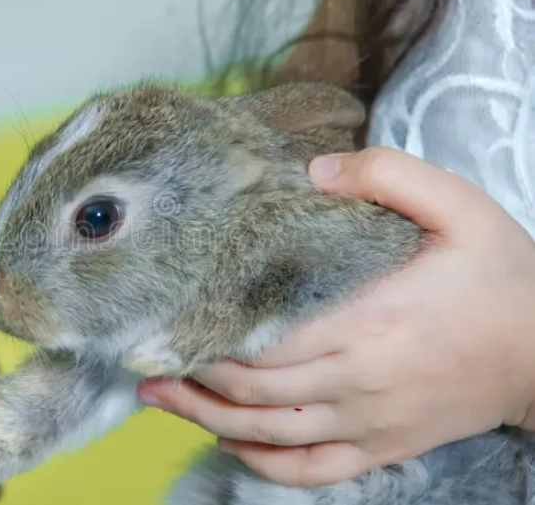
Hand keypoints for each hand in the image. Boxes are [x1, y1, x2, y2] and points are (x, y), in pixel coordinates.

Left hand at [137, 147, 534, 486]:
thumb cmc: (500, 277)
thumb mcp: (460, 205)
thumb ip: (387, 176)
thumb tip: (313, 171)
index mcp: (366, 319)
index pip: (263, 336)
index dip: (205, 333)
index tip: (163, 319)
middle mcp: (357, 378)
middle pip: (250, 386)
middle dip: (189, 374)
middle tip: (141, 357)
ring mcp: (367, 421)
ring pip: (268, 432)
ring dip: (204, 418)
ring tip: (157, 400)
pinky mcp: (382, 448)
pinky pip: (310, 469)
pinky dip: (262, 463)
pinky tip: (227, 443)